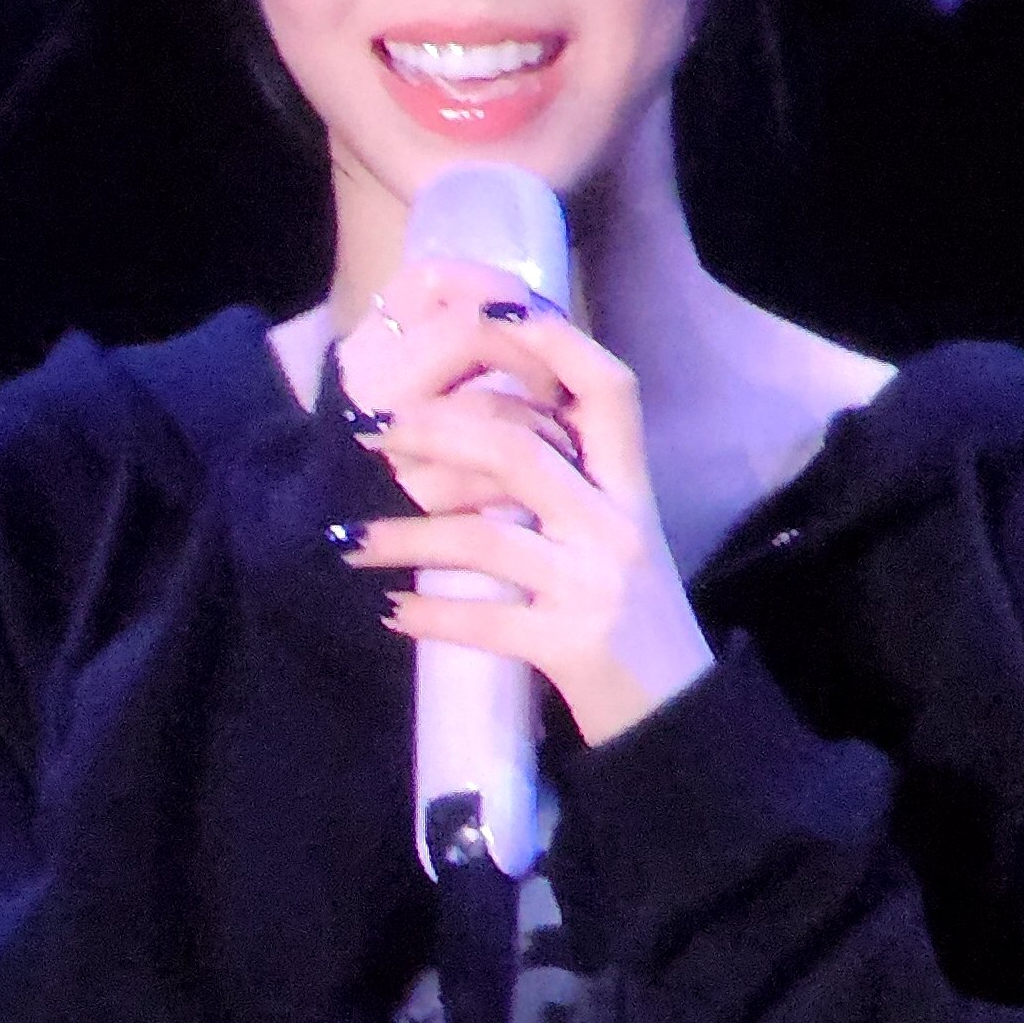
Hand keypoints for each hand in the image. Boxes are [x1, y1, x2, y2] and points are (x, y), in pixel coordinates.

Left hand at [336, 292, 716, 748]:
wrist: (675, 712)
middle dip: (430, 434)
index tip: (473, 310)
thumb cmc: (626, 613)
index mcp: (627, 482)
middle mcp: (618, 522)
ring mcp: (597, 584)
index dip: (546, 337)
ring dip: (404, 535)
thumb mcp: (606, 531)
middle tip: (365, 433)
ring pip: (485, 535)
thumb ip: (560, 477)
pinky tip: (387, 611)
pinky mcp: (573, 646)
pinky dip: (428, 613)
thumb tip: (461, 425)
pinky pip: (484, 619)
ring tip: (348, 539)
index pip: (606, 385)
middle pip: (518, 448)